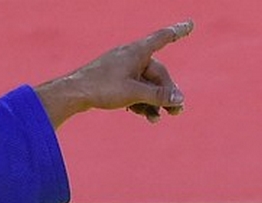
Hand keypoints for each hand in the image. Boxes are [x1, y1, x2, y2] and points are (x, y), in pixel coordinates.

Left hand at [36, 20, 193, 127]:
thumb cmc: (101, 88)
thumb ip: (158, 95)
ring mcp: (119, 71)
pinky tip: (147, 116)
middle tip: (177, 111)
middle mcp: (129, 57)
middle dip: (167, 93)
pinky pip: (132, 91)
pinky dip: (140, 102)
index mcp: (137, 51)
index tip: (190, 24)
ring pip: (144, 85)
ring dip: (154, 102)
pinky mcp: (111, 83)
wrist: (70, 95)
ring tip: (159, 119)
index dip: (177, 32)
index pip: (163, 38)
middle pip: (156, 74)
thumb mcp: (134, 93)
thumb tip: (179, 99)